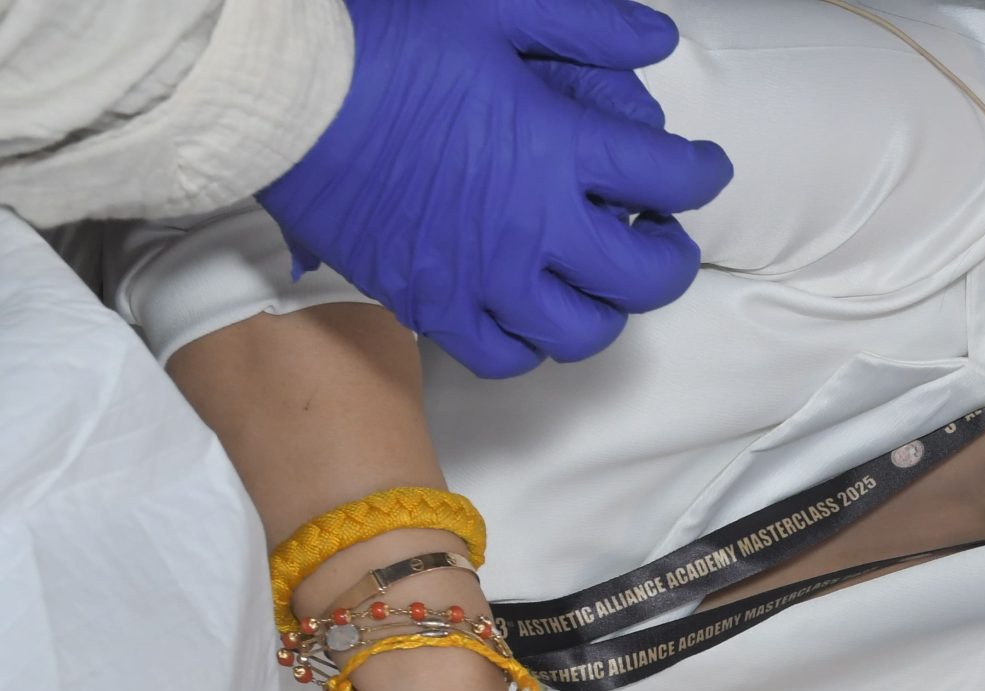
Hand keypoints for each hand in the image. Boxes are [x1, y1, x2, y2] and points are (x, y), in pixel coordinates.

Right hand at [257, 0, 733, 376]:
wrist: (277, 96)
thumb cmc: (381, 42)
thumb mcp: (492, 8)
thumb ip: (585, 24)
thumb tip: (657, 41)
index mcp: (557, 153)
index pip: (670, 180)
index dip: (702, 174)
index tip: (701, 167)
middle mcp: (532, 231)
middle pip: (643, 278)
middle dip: (667, 258)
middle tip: (659, 236)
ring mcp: (482, 280)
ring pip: (581, 332)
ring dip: (606, 308)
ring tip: (597, 279)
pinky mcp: (431, 306)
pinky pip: (505, 356)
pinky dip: (530, 343)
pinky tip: (529, 310)